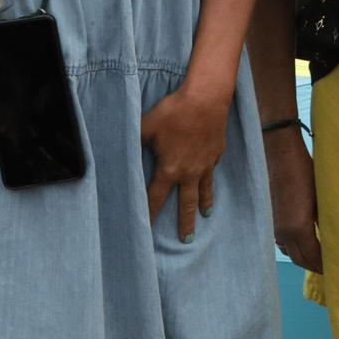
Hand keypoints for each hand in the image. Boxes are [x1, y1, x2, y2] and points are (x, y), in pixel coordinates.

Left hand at [141, 80, 229, 242]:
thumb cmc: (173, 112)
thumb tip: (121, 150)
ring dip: (204, 204)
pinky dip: (211, 178)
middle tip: (186, 239)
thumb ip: (135, 142)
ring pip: (204, 190)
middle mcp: (189, 172)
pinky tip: (210, 179)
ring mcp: (206, 164)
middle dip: (185, 222)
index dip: (149, 214)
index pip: (156, 198)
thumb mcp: (146, 127)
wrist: (206, 98)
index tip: (145, 230)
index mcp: (169, 170)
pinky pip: (212, 170)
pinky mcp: (217, 152)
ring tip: (206, 215)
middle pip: (186, 203)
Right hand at [264, 130, 322, 271]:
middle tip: (330, 270)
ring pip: (288, 251)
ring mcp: (274, 226)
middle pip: (299, 259)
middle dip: (314, 266)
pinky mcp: (270, 218)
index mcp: (297, 228)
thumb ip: (325, 220)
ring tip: (318, 259)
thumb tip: (335, 236)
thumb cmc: (304, 171)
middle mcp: (283, 232)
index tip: (337, 270)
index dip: (324, 266)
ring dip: (303, 258)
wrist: (279, 153)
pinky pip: (282, 241)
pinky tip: (303, 243)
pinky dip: (293, 247)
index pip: (312, 257)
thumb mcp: (321, 197)